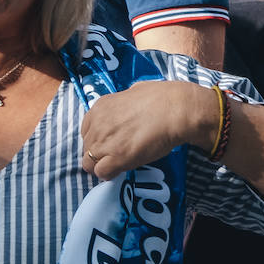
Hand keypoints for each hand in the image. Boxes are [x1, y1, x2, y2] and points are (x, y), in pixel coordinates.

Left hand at [80, 81, 215, 180]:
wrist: (177, 110)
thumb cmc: (164, 97)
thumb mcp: (137, 90)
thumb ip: (125, 100)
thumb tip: (129, 104)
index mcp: (100, 107)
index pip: (86, 131)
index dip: (99, 138)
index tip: (111, 142)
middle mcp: (98, 125)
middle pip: (87, 148)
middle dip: (100, 153)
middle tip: (117, 154)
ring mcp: (105, 143)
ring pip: (89, 164)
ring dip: (103, 165)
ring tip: (119, 164)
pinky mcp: (117, 159)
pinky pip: (102, 173)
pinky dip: (110, 174)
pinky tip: (122, 169)